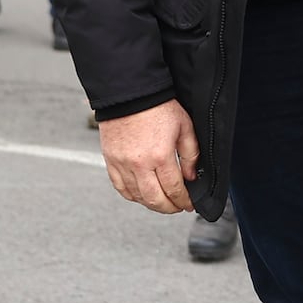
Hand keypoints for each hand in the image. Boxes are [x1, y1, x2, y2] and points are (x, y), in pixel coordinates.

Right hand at [99, 99, 199, 213]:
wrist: (131, 94)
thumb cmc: (159, 107)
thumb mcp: (185, 127)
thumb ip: (191, 154)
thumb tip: (191, 177)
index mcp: (160, 155)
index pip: (174, 189)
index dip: (183, 200)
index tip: (189, 204)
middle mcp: (139, 164)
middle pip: (154, 199)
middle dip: (169, 208)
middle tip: (178, 207)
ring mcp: (122, 164)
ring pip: (137, 197)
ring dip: (151, 204)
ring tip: (163, 202)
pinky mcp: (110, 162)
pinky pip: (120, 188)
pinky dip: (132, 196)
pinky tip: (142, 195)